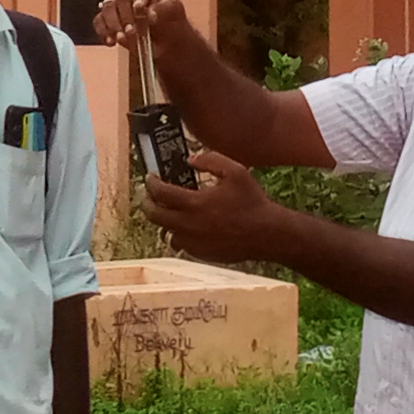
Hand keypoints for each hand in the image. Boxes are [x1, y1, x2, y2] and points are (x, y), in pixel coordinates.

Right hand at [94, 0, 188, 57]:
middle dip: (125, 15)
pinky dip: (104, 31)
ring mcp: (116, 2)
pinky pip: (99, 21)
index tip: (140, 9)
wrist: (166, 39)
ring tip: (122, 38)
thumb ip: (164, 9)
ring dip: (114, 24)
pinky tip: (111, 42)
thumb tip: (151, 14)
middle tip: (132, 30)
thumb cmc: (171, 19)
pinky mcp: (107, 18)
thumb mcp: (175, 12)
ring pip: (107, 7)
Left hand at [142, 149, 279, 265]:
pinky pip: (181, 244)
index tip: (150, 178)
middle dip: (147, 203)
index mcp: (195, 203)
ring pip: (166, 232)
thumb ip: (211, 160)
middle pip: (155, 216)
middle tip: (149, 196)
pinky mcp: (201, 253)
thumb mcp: (235, 171)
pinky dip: (179, 234)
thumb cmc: (251, 201)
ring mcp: (193, 242)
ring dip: (163, 221)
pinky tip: (187, 226)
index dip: (151, 184)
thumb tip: (191, 159)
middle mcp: (189, 225)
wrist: (266, 233)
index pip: (160, 193)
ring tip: (168, 212)